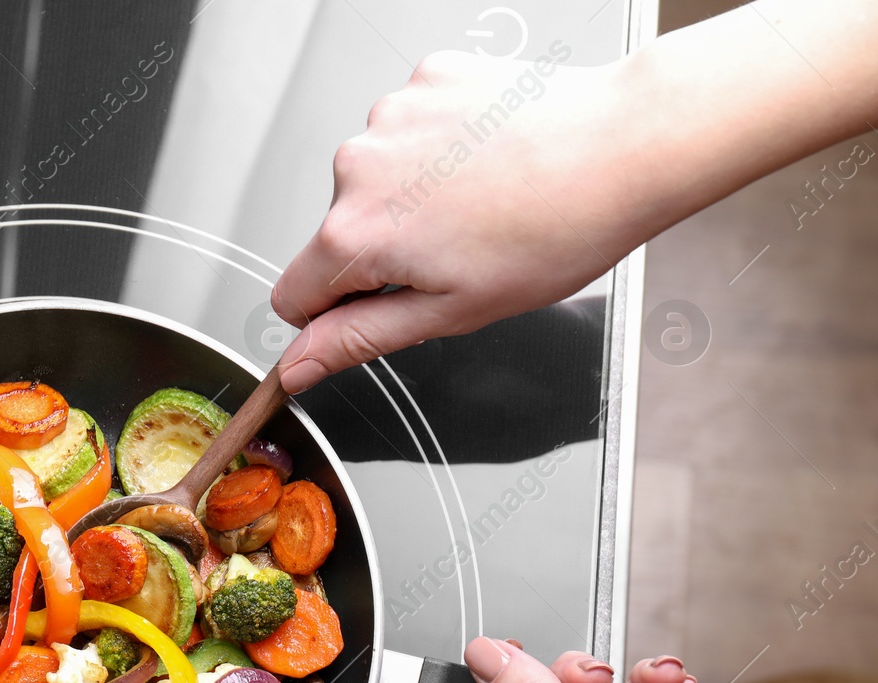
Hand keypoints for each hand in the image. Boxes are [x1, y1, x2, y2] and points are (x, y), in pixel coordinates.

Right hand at [271, 52, 642, 390]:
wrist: (626, 145)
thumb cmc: (557, 231)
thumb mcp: (449, 313)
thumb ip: (356, 340)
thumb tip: (294, 368)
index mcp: (354, 235)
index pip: (293, 295)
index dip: (333, 315)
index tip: (382, 307)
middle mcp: (356, 167)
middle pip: (338, 232)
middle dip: (386, 247)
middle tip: (461, 250)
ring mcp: (390, 114)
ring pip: (377, 178)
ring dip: (415, 193)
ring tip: (484, 200)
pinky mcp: (426, 78)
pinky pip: (411, 127)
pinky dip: (441, 144)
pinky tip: (489, 156)